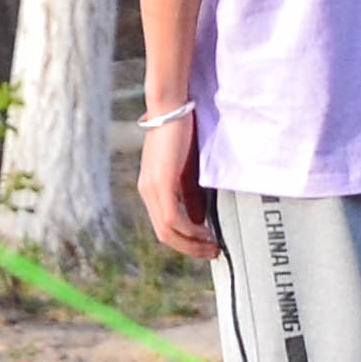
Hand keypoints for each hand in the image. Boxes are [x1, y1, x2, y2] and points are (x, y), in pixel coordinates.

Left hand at [134, 114, 218, 260]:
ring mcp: (152, 189)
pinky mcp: (161, 183)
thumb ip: (191, 193)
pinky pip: (173, 218)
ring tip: (212, 247)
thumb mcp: (188, 169)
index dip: (185, 241)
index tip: (207, 246)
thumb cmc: (182, 133)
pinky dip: (190, 230)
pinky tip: (206, 232)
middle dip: (190, 248)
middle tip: (213, 253)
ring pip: (167, 231)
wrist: (171, 108)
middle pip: (164, 234)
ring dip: (191, 243)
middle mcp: (148, 192)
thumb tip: (199, 219)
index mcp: (152, 189)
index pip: (165, 226)